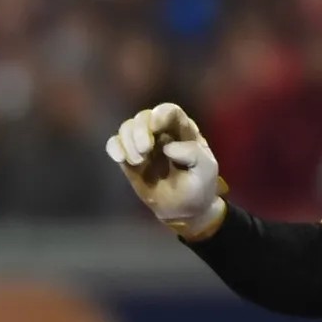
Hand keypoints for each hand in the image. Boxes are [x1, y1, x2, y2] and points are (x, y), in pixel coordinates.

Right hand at [106, 102, 225, 240]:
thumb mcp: (207, 170)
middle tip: (145, 151)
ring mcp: (143, 144)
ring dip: (128, 141)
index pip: (170, 111)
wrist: (184, 210)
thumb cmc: (198, 187)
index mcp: (182, 130)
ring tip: (138, 162)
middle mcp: (161, 132)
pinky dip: (115, 147)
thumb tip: (167, 147)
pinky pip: (115, 143)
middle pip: (144, 117)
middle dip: (140, 130)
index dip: (160, 114)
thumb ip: (194, 154)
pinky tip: (121, 159)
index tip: (155, 128)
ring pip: (127, 127)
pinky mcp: (129, 158)